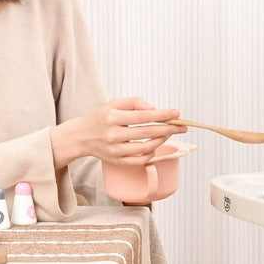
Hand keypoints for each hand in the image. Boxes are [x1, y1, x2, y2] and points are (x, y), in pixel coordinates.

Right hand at [55, 98, 184, 165]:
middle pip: (147, 132)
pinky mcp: (118, 161)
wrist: (81, 136)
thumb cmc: (101, 117)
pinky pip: (140, 160)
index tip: (177, 112)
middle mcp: (113, 135)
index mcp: (112, 117)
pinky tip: (155, 145)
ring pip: (146, 147)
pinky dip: (151, 153)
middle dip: (168, 129)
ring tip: (169, 133)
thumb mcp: (113, 103)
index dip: (162, 114)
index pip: (143, 116)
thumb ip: (134, 102)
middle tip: (182, 126)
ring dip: (162, 140)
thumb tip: (154, 109)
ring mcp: (116, 150)